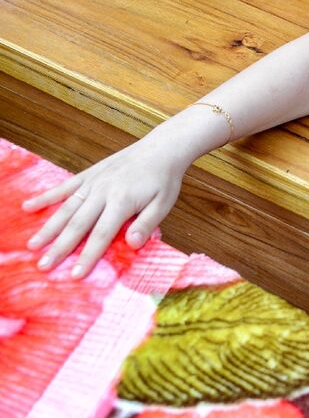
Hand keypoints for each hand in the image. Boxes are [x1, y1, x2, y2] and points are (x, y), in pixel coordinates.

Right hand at [22, 137, 186, 278]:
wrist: (162, 149)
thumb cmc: (164, 180)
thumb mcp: (164, 204)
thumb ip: (147, 224)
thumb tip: (132, 245)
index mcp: (122, 201)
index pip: (102, 234)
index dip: (88, 255)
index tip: (75, 274)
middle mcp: (103, 191)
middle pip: (78, 224)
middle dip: (60, 247)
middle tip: (43, 266)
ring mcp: (93, 182)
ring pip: (66, 207)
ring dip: (48, 227)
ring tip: (32, 245)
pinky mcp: (89, 174)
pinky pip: (65, 187)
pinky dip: (46, 197)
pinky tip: (28, 207)